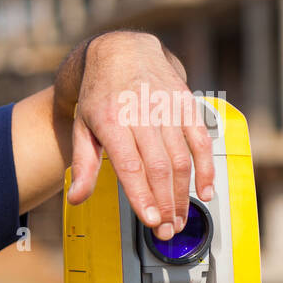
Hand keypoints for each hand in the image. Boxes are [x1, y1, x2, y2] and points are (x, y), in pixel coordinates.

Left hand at [66, 31, 215, 240]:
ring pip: (182, 158)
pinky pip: (201, 140)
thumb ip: (83, 166)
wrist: (121, 52)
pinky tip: (205, 191)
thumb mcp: (82, 129)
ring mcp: (167, 109)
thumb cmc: (99, 96)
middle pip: (160, 167)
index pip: (131, 166)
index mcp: (112, 122)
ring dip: (184, 193)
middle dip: (166, 203)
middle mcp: (142, 114)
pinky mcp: (186, 105)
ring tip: (181, 219)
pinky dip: (206, 168)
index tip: (151, 220)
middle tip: (167, 231)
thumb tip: (75, 199)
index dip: (143, 195)